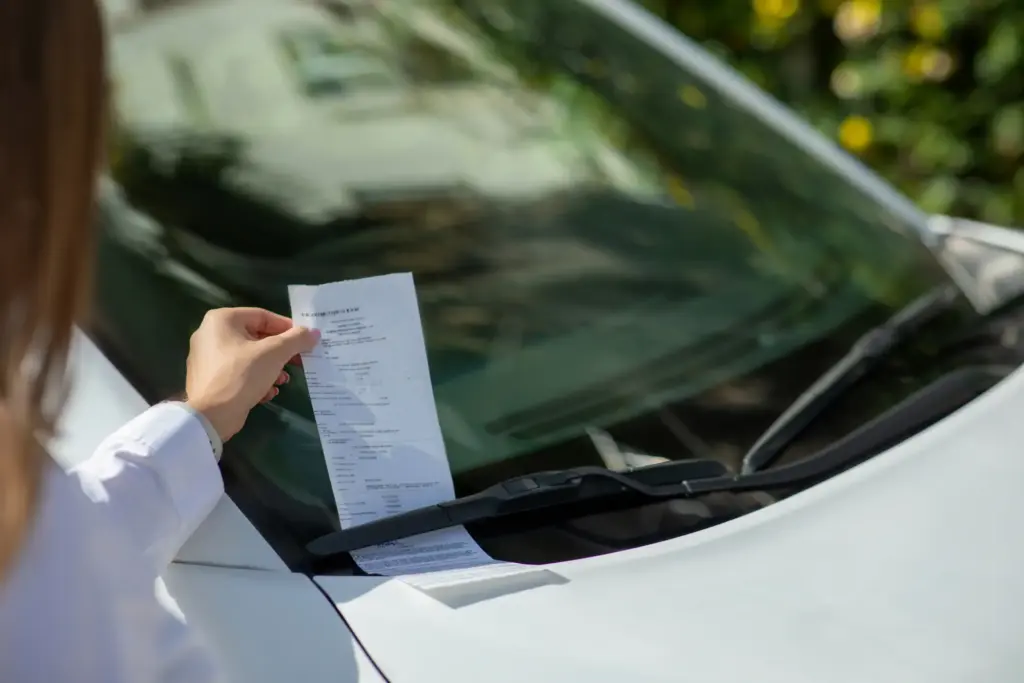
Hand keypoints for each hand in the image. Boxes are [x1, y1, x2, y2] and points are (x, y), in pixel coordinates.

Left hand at [184, 307, 319, 441]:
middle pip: (256, 337)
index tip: (305, 340)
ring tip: (283, 380)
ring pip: (249, 357)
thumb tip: (313, 333)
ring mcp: (208, 358)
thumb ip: (296, 339)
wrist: (210, 416)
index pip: (263, 316)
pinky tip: (268, 392)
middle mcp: (211, 334)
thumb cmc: (241, 375)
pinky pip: (239, 372)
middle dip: (280, 352)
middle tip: (299, 361)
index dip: (287, 328)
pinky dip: (256, 379)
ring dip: (271, 368)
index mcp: (222, 320)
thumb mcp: (274, 353)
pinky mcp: (210, 379)